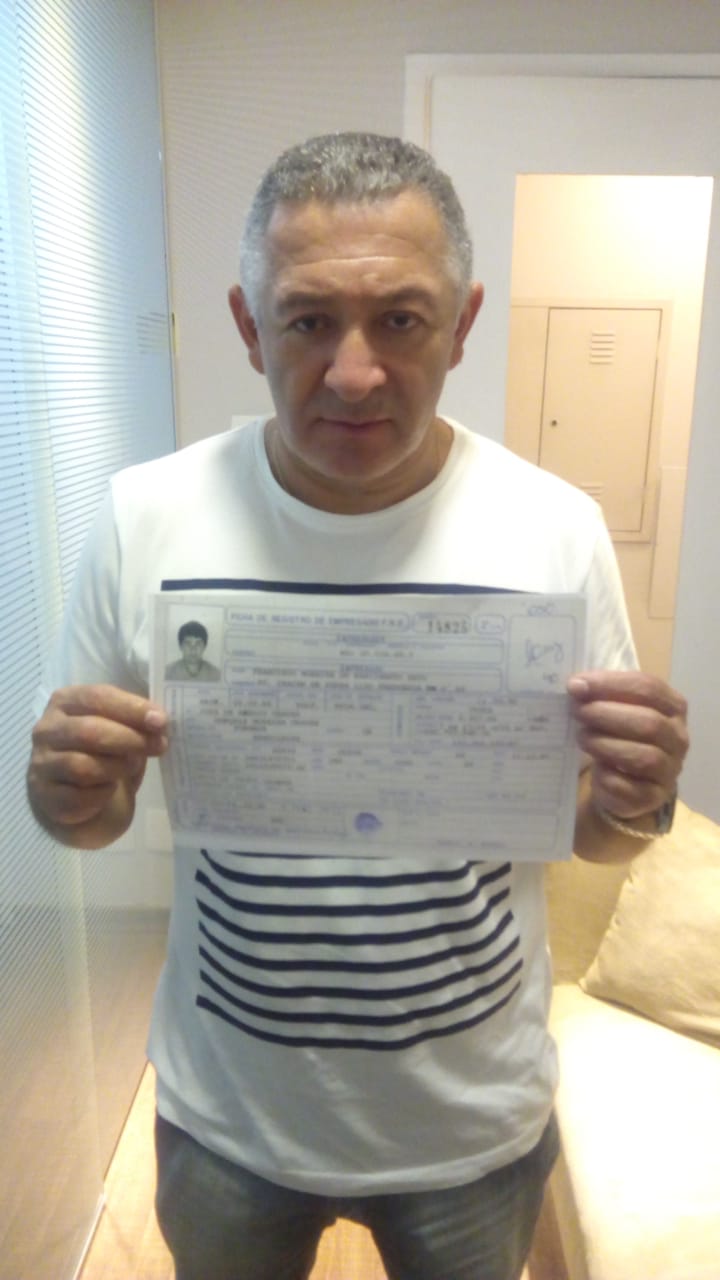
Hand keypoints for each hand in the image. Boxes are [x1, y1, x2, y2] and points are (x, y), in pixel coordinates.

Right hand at [27, 684, 167, 848]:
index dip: (131, 708)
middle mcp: (47, 730)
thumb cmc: (101, 751)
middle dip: (130, 738)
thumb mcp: (117, 727)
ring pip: (83, 766)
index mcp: (65, 702)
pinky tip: (110, 789)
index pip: (96, 697)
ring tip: (132, 767)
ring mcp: (42, 764)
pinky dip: (103, 794)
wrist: (78, 794)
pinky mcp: (46, 796)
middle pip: (89, 731)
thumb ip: (133, 720)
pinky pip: (79, 796)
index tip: (160, 720)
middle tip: (159, 745)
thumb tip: (158, 722)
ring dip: (117, 767)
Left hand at [567, 669, 688, 819]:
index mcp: (673, 707)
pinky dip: (607, 776)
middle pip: (648, 722)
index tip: (576, 685)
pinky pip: (629, 787)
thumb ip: (602, 695)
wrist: (624, 783)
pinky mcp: (653, 797)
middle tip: (578, 712)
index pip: (648, 688)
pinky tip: (595, 768)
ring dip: (605, 744)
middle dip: (606, 714)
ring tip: (582, 738)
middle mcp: (678, 738)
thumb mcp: (616, 710)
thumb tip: (577, 685)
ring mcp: (669, 770)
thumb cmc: (620, 736)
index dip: (610, 684)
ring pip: (643, 757)